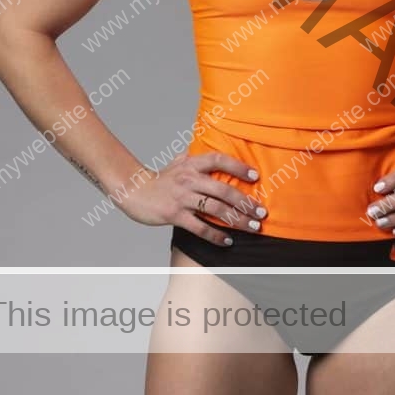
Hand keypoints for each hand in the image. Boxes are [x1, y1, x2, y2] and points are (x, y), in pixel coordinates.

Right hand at [120, 151, 267, 245]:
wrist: (133, 191)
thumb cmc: (159, 179)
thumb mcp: (176, 163)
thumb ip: (193, 157)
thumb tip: (205, 153)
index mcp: (192, 164)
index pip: (219, 160)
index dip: (238, 166)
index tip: (255, 176)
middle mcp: (189, 179)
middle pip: (223, 189)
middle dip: (246, 202)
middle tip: (261, 212)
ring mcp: (182, 197)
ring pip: (216, 209)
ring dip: (237, 220)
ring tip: (253, 227)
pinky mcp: (175, 215)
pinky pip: (200, 227)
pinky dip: (216, 235)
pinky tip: (228, 241)